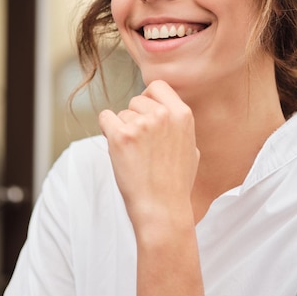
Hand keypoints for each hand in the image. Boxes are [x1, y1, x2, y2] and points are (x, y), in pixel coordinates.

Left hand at [98, 80, 199, 229]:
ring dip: (123, 129)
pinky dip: (107, 130)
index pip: (157, 86)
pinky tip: (118, 148)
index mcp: (182, 114)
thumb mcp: (191, 149)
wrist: (162, 209)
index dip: (148, 99)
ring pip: (121, 113)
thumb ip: (179, 126)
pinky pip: (105, 118)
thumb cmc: (175, 184)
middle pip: (136, 101)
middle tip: (141, 145)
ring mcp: (141, 124)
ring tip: (135, 155)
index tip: (145, 114)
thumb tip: (168, 113)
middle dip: (134, 118)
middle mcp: (162, 115)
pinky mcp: (120, 136)